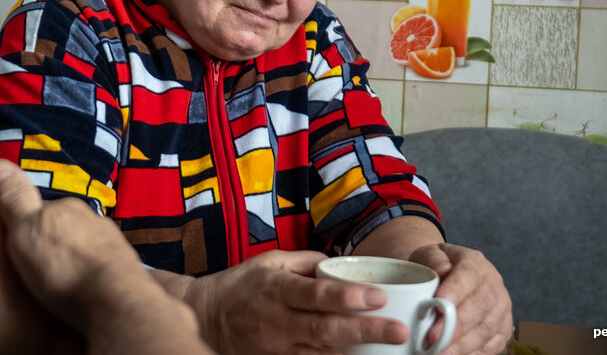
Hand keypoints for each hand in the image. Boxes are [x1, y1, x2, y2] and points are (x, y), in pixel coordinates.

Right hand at [0, 159, 210, 354]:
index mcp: (67, 207)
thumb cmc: (63, 267)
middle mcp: (92, 219)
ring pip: (86, 244)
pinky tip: (85, 286)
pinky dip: (92, 271)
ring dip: (75, 256)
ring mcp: (112, 242)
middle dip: (55, 239)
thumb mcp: (26, 231)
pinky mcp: (125, 268)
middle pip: (67, 225)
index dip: (29, 222)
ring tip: (61, 278)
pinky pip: (102, 264)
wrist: (112, 301)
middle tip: (39, 263)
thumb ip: (15, 199)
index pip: (43, 207)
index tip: (20, 241)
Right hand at [183, 250, 406, 354]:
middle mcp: (278, 320)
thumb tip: (341, 262)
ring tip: (390, 350)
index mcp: (277, 288)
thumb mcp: (269, 261)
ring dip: (357, 353)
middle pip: (326, 329)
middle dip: (365, 330)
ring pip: (322, 353)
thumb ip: (306, 261)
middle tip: (399, 331)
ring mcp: (278, 346)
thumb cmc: (243, 284)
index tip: (377, 295)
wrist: (207, 316)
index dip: (347, 297)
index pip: (315, 294)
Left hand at [408, 243, 511, 354]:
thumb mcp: (428, 254)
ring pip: (487, 329)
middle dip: (456, 325)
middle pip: (481, 306)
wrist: (445, 275)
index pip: (469, 274)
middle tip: (433, 338)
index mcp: (475, 263)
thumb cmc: (434, 267)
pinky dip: (473, 353)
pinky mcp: (502, 329)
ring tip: (439, 353)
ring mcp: (501, 308)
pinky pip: (492, 345)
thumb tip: (442, 271)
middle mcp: (493, 285)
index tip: (438, 304)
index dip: (456, 290)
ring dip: (463, 344)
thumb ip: (433, 260)